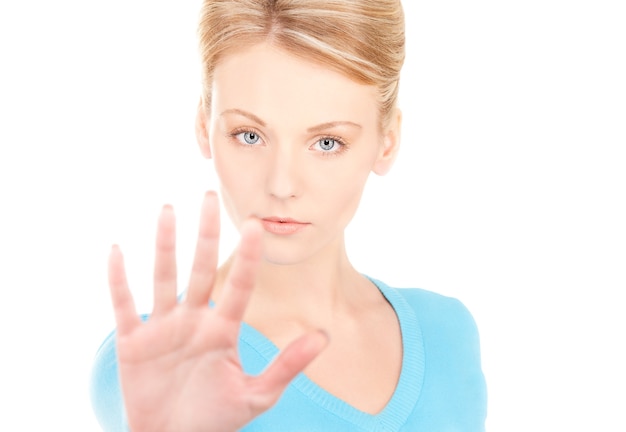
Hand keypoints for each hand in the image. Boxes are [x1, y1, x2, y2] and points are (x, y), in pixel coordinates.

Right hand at [108, 192, 327, 431]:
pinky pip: (124, 304)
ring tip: (168, 210)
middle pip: (201, 268)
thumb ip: (287, 365)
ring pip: (164, 277)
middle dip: (207, 234)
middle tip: (210, 196)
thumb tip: (324, 336)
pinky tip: (117, 250)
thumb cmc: (215, 418)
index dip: (248, 257)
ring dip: (165, 244)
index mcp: (223, 330)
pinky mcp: (132, 341)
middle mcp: (194, 320)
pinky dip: (119, 280)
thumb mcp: (257, 396)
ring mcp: (163, 328)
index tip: (256, 225)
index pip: (239, 285)